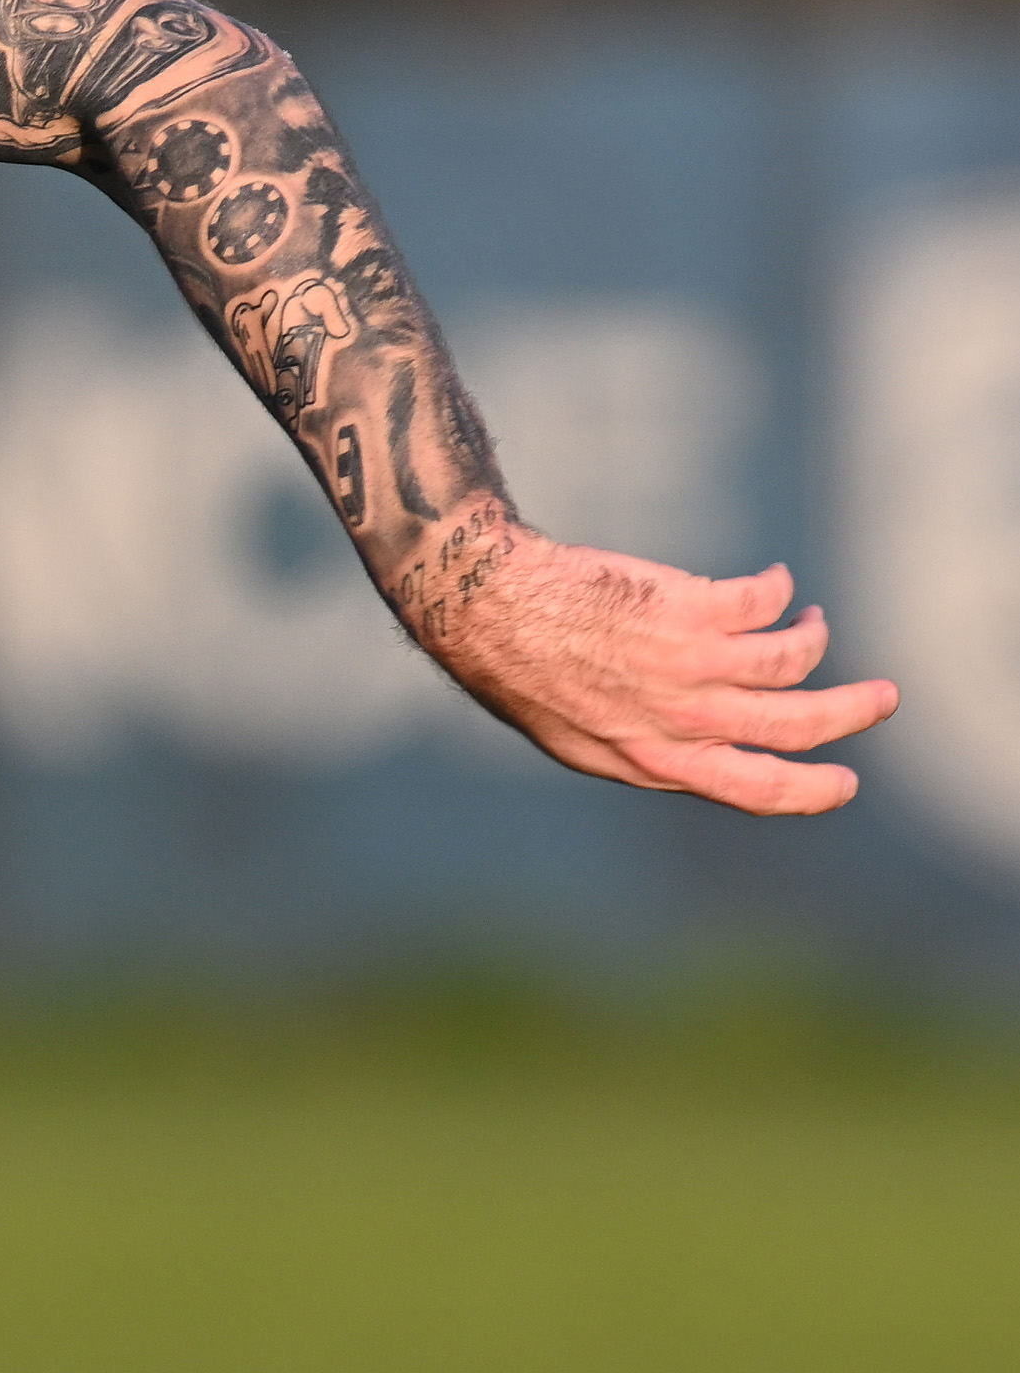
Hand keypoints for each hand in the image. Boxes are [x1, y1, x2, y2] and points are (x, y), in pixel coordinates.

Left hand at [421, 526, 896, 817]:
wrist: (487, 609)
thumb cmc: (525, 671)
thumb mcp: (579, 736)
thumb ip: (644, 747)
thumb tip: (700, 751)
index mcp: (653, 760)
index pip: (752, 789)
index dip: (809, 790)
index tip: (845, 781)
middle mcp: (678, 720)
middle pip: (795, 728)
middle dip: (852, 714)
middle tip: (884, 697)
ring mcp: (687, 665)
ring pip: (793, 661)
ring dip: (814, 637)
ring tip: (810, 621)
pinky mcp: (690, 609)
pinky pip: (765, 602)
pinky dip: (778, 590)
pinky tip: (773, 582)